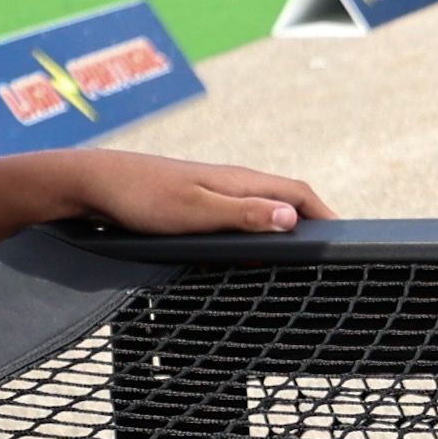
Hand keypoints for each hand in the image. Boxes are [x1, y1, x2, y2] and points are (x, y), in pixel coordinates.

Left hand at [54, 145, 331, 234]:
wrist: (92, 184)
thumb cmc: (141, 196)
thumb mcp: (196, 212)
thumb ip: (244, 215)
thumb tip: (292, 218)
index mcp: (239, 181)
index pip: (298, 194)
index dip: (326, 215)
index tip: (345, 241)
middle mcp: (231, 183)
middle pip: (284, 199)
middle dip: (310, 223)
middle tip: (326, 256)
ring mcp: (213, 191)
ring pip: (261, 209)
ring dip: (283, 228)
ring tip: (296, 257)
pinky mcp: (195, 202)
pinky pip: (238, 217)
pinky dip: (255, 233)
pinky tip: (248, 251)